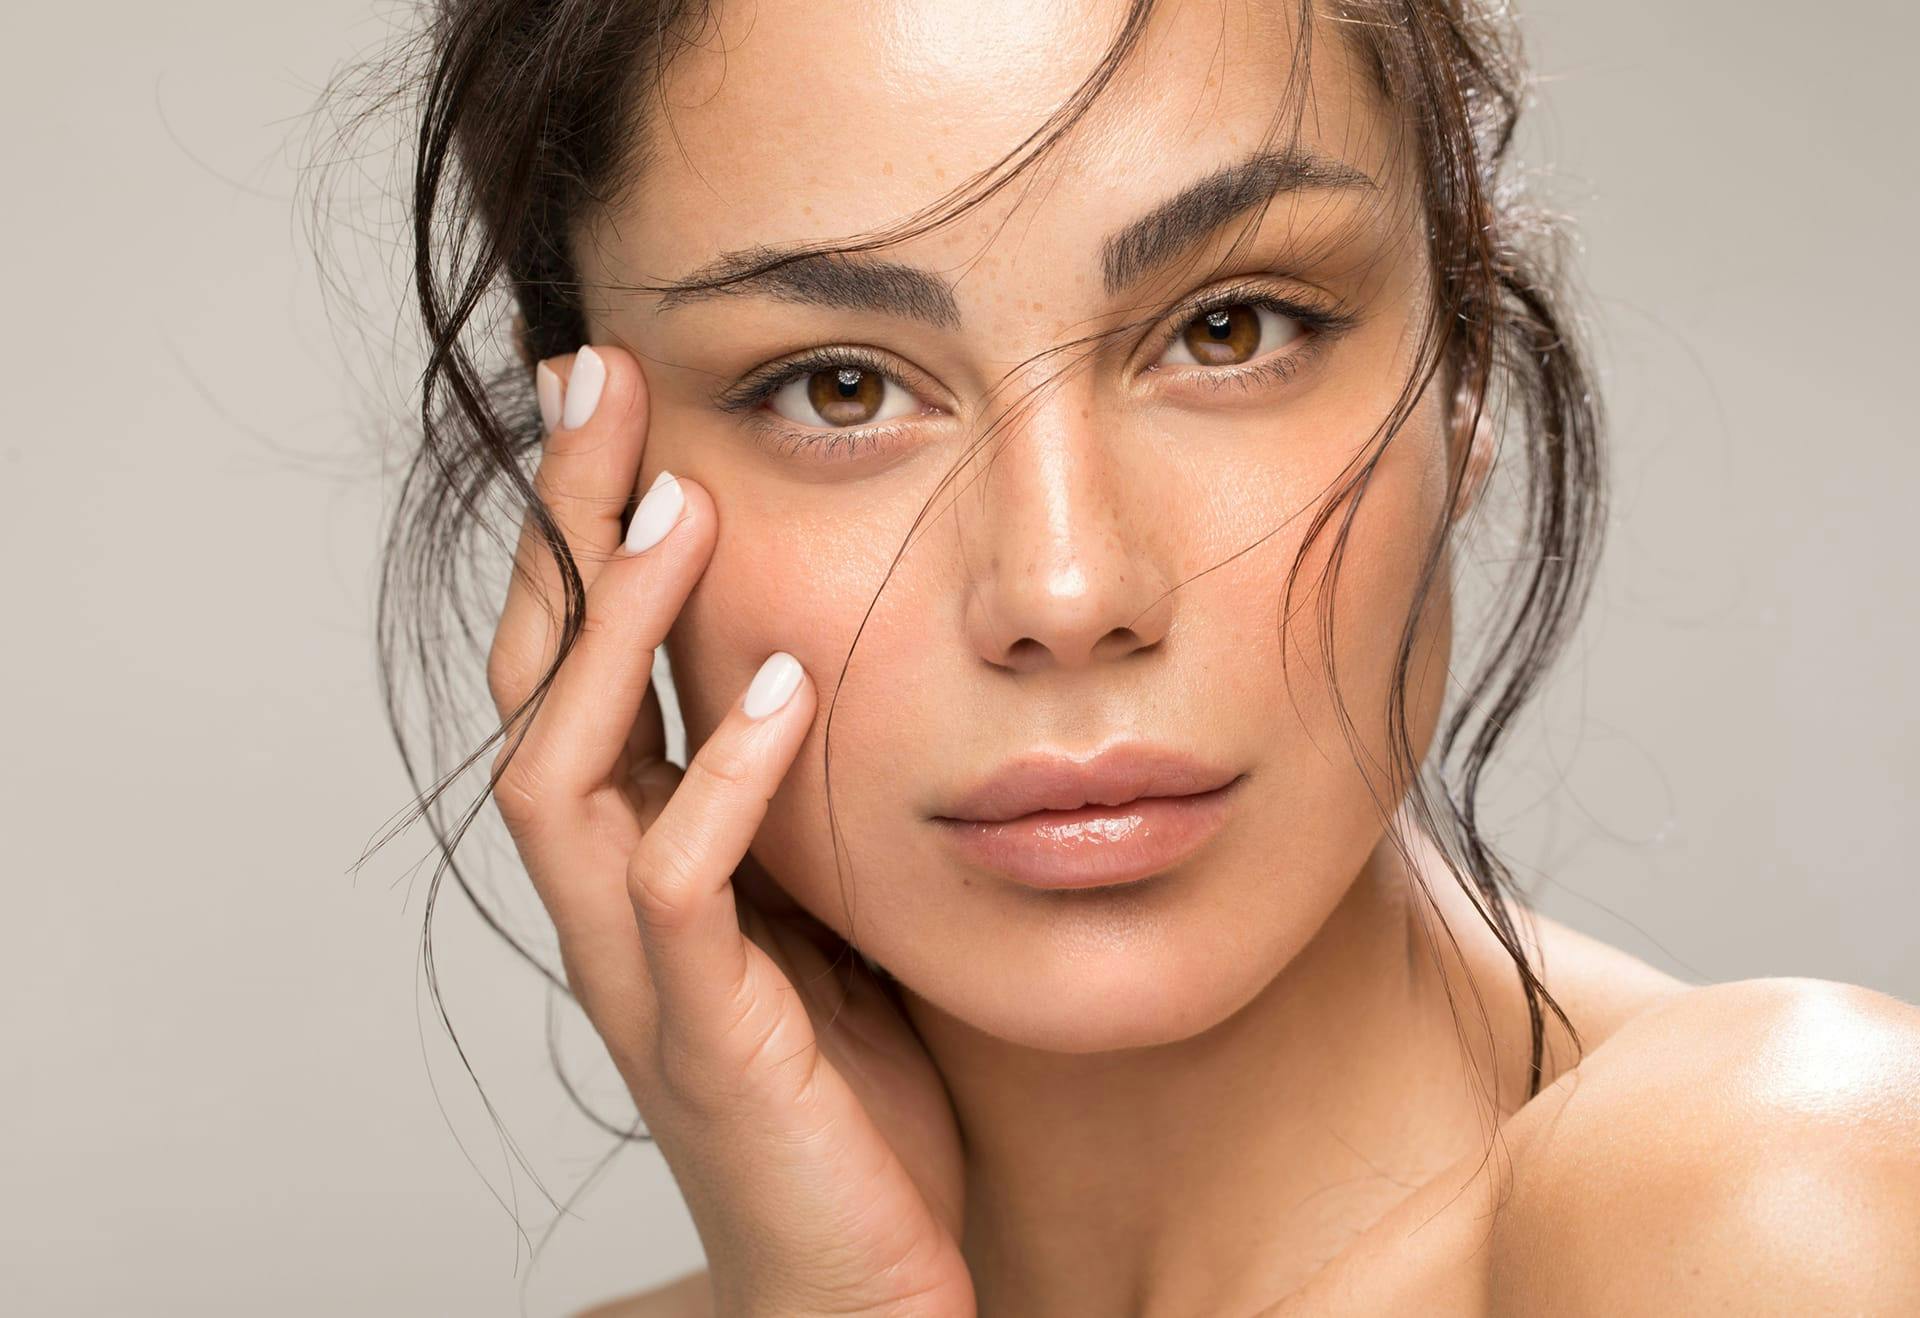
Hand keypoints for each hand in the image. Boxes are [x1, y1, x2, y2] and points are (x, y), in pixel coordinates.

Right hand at [484, 344, 973, 1317]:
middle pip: (535, 683)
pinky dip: (715, 782)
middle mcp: (608, 896)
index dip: (581, 528)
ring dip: (613, 637)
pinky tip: (773, 690)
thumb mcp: (824, 905)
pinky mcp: (704, 1037)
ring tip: (675, 508)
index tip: (615, 392)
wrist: (864, 1281)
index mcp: (640, 852)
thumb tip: (833, 652)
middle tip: (595, 381)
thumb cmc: (851, 1092)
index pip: (575, 663)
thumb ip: (795, 797)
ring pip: (563, 775)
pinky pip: (676, 892)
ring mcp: (641, 971)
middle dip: (563, 532)